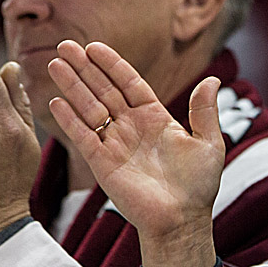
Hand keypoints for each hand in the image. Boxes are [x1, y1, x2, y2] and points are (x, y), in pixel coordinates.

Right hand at [47, 40, 223, 266]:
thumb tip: (212, 78)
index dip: (112, 64)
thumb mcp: (209, 143)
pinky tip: (56, 101)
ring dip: (72, 86)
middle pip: (103, 90)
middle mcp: (131, 127)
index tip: (94, 46)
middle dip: (85, 68)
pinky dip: (69, 119)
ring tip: (55, 63)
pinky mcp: (102, 163)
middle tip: (65, 45)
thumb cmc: (198, 186)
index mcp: (155, 117)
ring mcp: (115, 143)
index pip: (129, 83)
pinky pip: (83, 136)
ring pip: (89, 108)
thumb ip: (205, 111)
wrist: (182, 221)